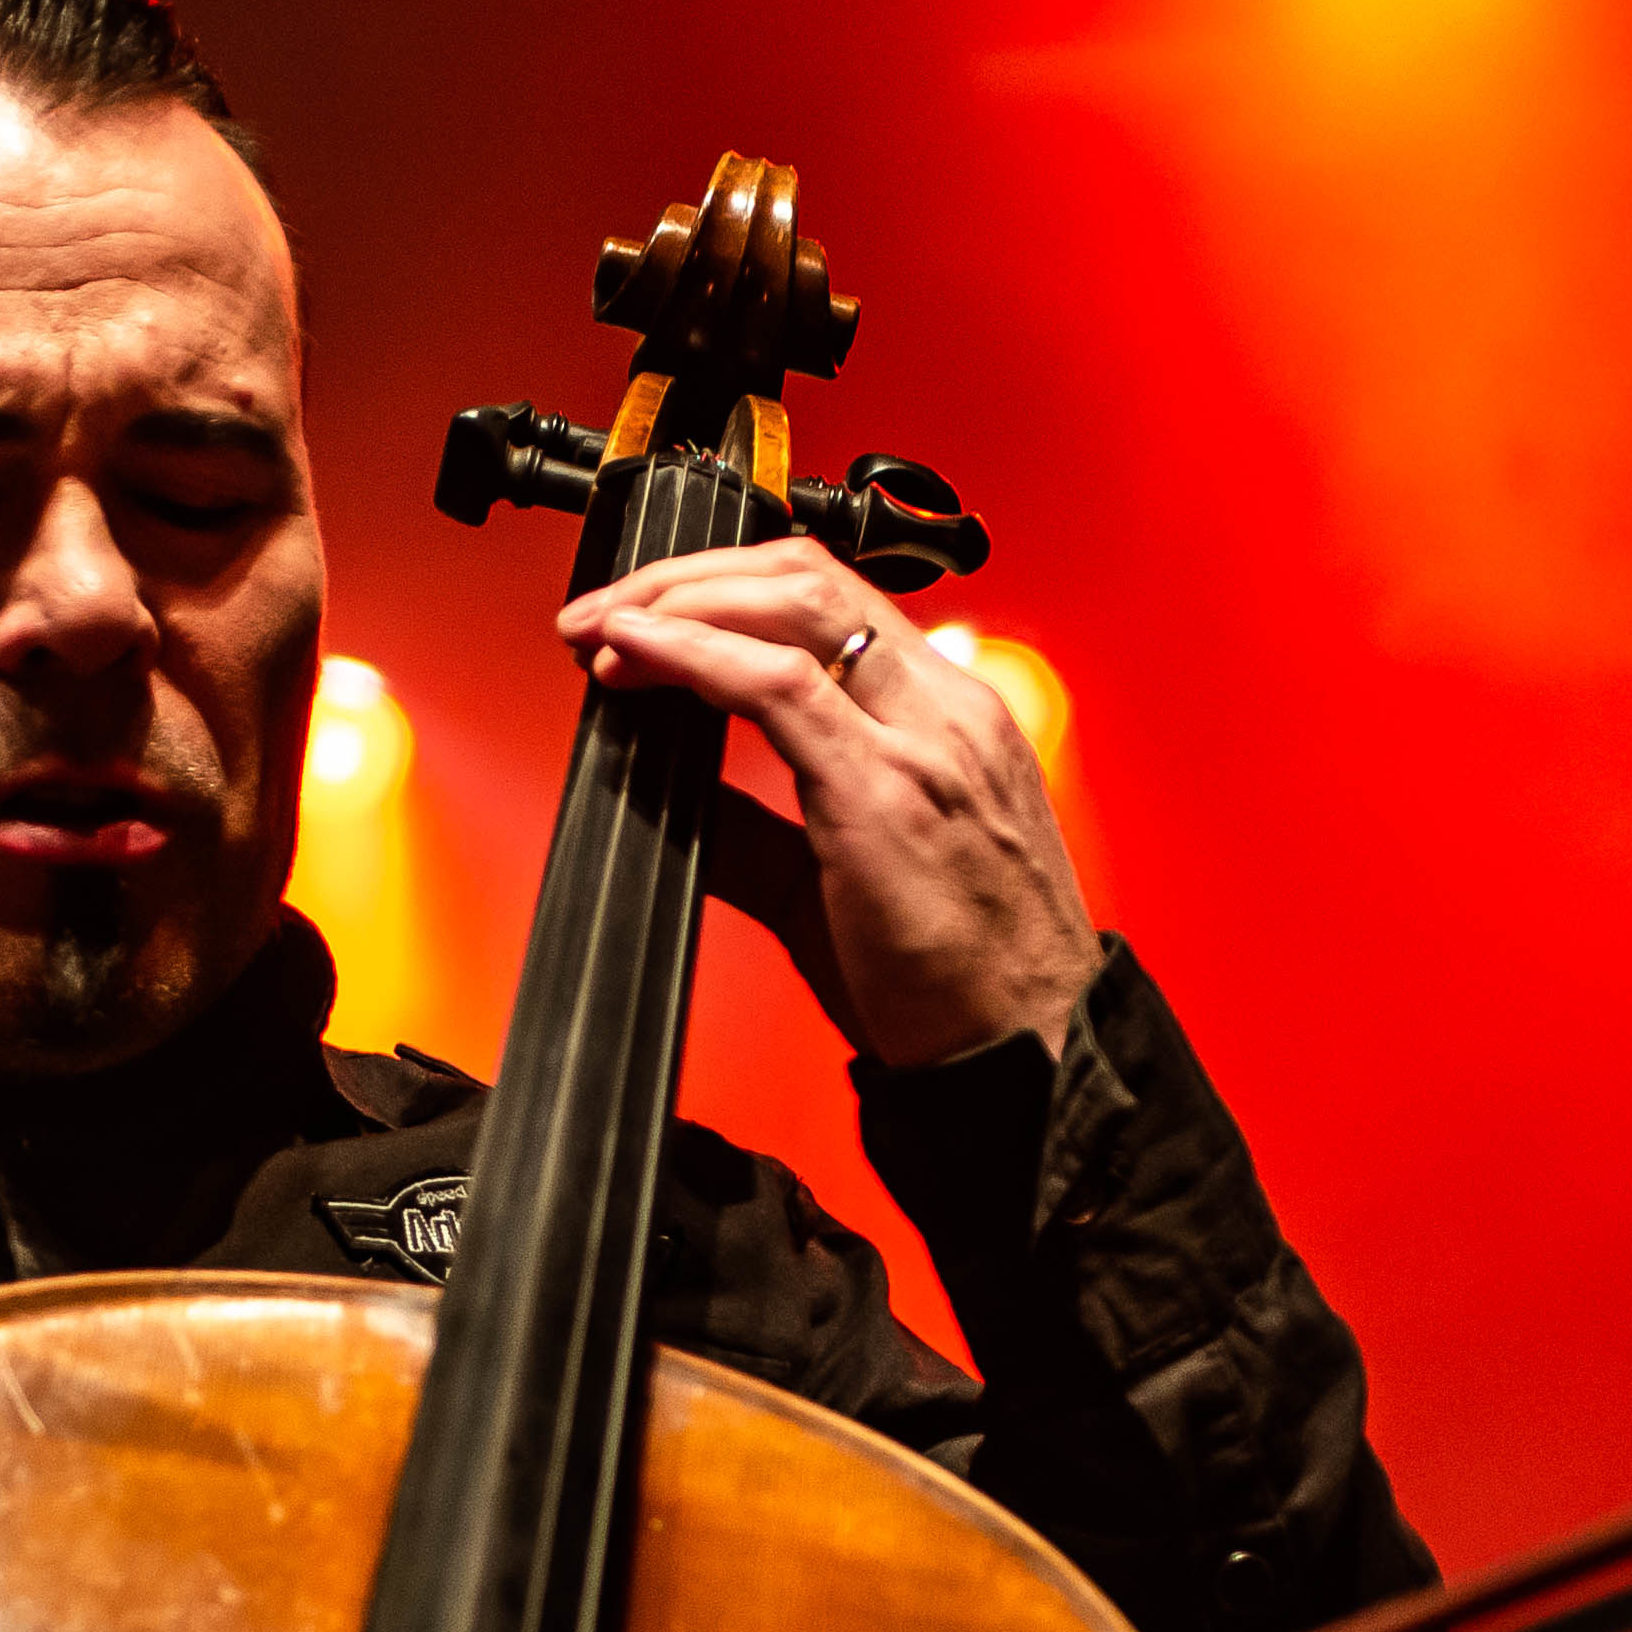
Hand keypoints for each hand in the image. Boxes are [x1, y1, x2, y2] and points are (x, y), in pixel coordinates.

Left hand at [555, 535, 1098, 1069]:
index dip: (724, 589)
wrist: (1032, 1054)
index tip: (643, 619)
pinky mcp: (885, 793)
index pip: (831, 599)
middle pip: (806, 576)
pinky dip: (694, 654)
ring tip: (603, 632)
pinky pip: (778, 686)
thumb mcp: (849, 878)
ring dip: (680, 603)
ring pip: (794, 603)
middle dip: (687, 577)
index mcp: (948, 717)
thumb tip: (671, 797)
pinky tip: (637, 655)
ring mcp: (924, 742)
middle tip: (600, 613)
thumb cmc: (961, 983)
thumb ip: (761, 829)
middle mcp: (946, 707)